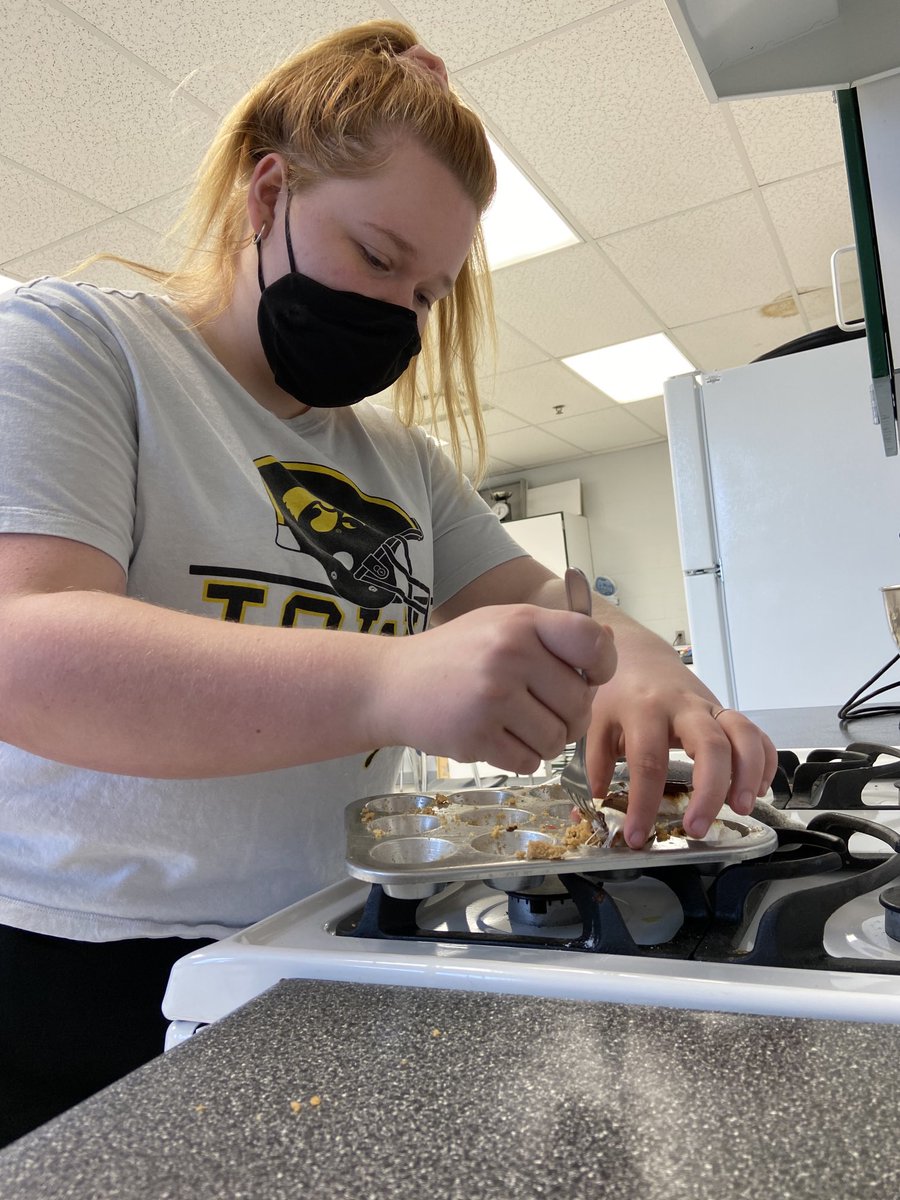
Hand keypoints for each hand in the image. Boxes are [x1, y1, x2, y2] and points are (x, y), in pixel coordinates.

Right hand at [392, 604, 616, 774]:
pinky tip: (498, 739)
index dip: (601, 667)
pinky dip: (520, 758)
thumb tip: (607, 647)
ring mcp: (492, 698)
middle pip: (580, 705)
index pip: (592, 644)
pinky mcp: (476, 737)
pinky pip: (528, 763)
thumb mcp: (502, 626)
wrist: (391, 683)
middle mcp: (509, 656)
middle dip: (569, 716)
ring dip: (544, 742)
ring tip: (518, 726)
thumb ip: (552, 635)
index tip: (588, 677)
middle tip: (543, 711)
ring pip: (557, 740)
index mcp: (522, 623)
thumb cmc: (456, 655)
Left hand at [584, 649, 776, 848]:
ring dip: (748, 774)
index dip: (644, 804)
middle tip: (697, 828)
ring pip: (743, 734)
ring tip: (740, 808)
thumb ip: (596, 764)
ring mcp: (710, 707)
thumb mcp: (597, 723)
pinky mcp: (726, 711)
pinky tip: (757, 790)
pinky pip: (757, 734)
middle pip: (710, 745)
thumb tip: (595, 806)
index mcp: (644, 709)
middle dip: (709, 791)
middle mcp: (682, 706)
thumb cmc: (617, 693)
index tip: (637, 836)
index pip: (648, 762)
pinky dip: (765, 762)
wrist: (638, 655)